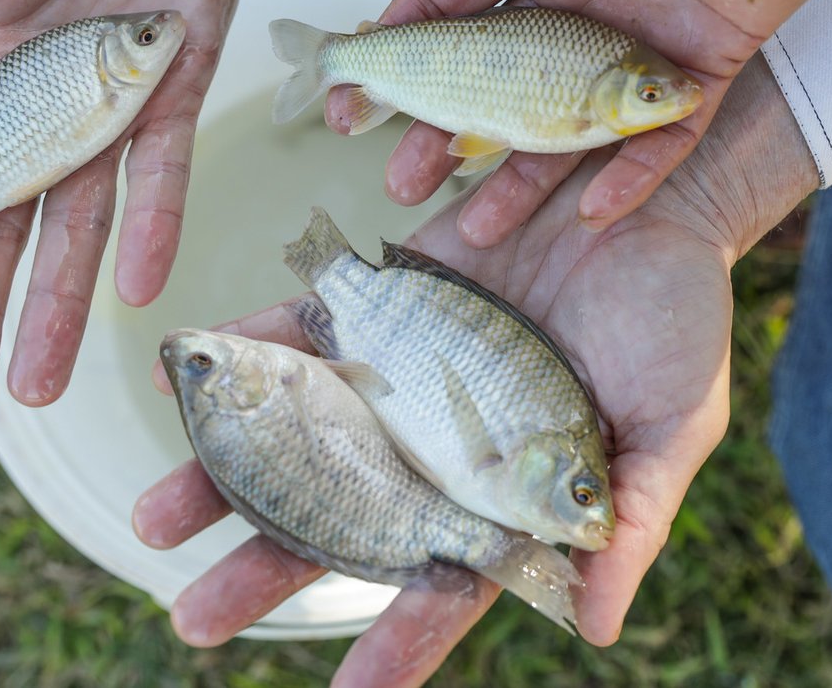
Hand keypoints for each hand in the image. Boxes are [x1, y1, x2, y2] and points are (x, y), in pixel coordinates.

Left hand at [134, 60, 817, 685]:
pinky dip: (241, 349)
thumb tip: (596, 628)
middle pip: (344, 518)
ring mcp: (403, 372)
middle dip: (269, 568)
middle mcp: (438, 441)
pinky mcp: (382, 298)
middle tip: (193, 621)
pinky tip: (179, 375)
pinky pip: (299, 327)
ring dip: (227, 473)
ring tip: (152, 520)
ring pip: (302, 432)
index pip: (446, 579)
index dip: (400, 640)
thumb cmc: (679, 316)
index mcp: (507, 488)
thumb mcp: (673, 423)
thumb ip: (631, 518)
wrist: (651, 191)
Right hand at [333, 0, 831, 249]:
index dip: (394, 61)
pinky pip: (663, 139)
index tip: (347, 109)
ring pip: (569, 126)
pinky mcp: (704, 66)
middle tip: (401, 186)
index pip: (443, 14)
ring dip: (523, 178)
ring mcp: (639, 39)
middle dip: (444, 138)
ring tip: (477, 229)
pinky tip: (593, 215)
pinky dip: (633, 177)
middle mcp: (577, 0)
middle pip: (497, 86)